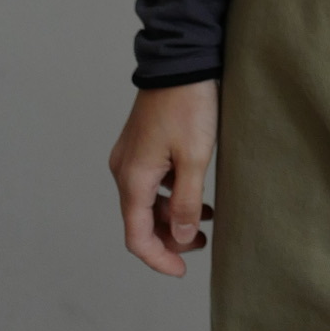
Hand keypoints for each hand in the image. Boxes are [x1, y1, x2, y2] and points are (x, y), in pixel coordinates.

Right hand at [108, 80, 218, 276]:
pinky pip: (151, 181)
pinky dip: (169, 195)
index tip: (182, 271)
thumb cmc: (190, 104)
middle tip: (200, 244)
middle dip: (168, 239)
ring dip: (171, 216)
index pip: (137, 237)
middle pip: (139, 221)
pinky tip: (195, 194)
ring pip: (146, 201)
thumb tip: (177, 239)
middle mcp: (124, 170)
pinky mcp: (141, 143)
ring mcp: (130, 155)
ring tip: (205, 221)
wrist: (181, 58)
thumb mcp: (195, 157)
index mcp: (133, 178)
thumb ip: (185, 203)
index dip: (158, 259)